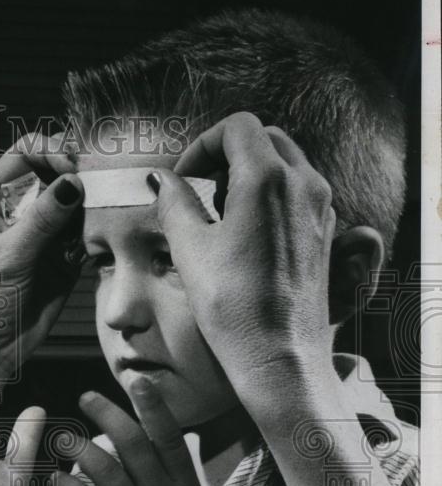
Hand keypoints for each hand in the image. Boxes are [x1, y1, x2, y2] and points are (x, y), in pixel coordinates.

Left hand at [0, 133, 83, 382]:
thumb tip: (74, 183)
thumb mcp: (8, 256)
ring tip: (100, 218)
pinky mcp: (63, 256)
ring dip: (91, 206)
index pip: (26, 153)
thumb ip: (43, 219)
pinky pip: (86, 233)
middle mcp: (19, 210)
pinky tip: (95, 243)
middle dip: (78, 177)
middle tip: (96, 191)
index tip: (71, 170)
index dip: (51, 153)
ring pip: (76, 201)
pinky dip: (95, 233)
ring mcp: (43, 232)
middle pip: (57, 172)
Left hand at [57, 380, 247, 485]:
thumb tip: (187, 432)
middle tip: (85, 396)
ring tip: (63, 438)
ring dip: (80, 449)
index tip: (137, 380)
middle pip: (134, 445)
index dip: (154, 407)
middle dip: (108, 414)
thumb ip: (188, 466)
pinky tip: (56, 477)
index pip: (171, 437)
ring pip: (106, 471)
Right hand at [153, 112, 337, 403]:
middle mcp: (303, 185)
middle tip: (197, 186)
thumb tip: (162, 180)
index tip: (183, 177)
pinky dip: (269, 194)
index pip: (236, 127)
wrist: (280, 358)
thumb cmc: (233, 307)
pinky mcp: (323, 232)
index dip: (202, 144)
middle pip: (264, 138)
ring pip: (285, 162)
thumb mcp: (189, 249)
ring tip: (218, 211)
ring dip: (248, 172)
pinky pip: (298, 191)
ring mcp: (319, 208)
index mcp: (267, 179)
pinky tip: (244, 232)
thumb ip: (173, 203)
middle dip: (226, 153)